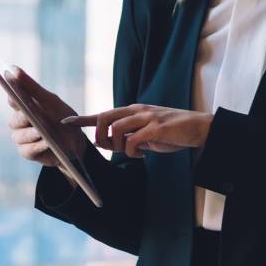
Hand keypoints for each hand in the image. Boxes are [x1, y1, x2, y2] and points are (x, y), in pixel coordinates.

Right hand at [4, 67, 83, 167]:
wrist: (76, 143)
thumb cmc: (63, 118)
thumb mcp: (51, 101)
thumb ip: (32, 87)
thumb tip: (12, 68)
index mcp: (24, 106)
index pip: (12, 98)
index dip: (10, 94)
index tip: (12, 89)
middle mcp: (19, 122)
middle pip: (15, 119)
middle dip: (25, 118)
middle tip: (34, 117)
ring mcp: (22, 138)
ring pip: (19, 135)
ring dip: (32, 134)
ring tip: (43, 132)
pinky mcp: (27, 152)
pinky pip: (27, 149)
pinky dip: (37, 146)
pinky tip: (47, 143)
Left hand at [64, 104, 212, 157]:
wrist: (199, 128)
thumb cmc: (173, 132)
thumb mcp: (147, 134)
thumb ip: (130, 136)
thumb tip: (112, 144)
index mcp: (133, 111)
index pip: (103, 113)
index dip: (83, 118)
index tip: (66, 122)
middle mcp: (137, 110)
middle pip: (104, 117)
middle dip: (100, 135)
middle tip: (108, 148)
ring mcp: (147, 117)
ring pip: (116, 129)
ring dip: (118, 145)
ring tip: (131, 152)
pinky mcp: (157, 127)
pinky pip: (133, 141)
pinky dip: (132, 151)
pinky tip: (141, 154)